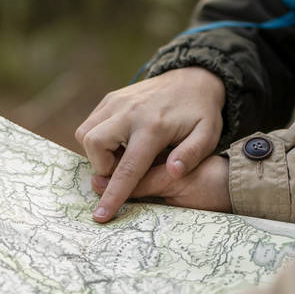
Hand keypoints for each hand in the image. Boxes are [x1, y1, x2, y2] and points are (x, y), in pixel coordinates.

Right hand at [75, 66, 224, 222]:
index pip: (127, 169)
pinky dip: (98, 139)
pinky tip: (120, 143)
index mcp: (153, 127)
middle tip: (123, 169)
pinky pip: (90, 123)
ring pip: (85, 133)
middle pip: (94, 145)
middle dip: (101, 166)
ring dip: (97, 153)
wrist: (193, 78)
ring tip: (122, 156)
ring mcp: (117, 102)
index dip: (113, 195)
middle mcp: (130, 112)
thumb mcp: (208, 135)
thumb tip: (173, 173)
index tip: (101, 215)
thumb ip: (192, 155)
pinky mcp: (111, 98)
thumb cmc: (202, 113)